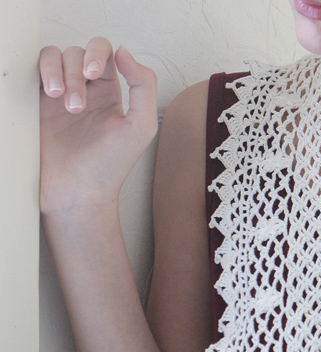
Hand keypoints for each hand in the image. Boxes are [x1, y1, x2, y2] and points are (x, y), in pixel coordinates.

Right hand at [39, 38, 157, 216]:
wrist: (77, 190)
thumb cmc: (110, 165)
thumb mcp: (142, 126)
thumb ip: (143, 86)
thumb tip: (124, 51)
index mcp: (111, 94)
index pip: (106, 54)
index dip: (98, 53)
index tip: (93, 74)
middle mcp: (86, 91)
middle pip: (79, 53)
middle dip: (76, 71)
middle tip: (77, 104)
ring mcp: (59, 94)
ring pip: (56, 56)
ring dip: (60, 73)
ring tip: (62, 102)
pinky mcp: (38, 102)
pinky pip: (35, 68)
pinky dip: (43, 72)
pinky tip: (49, 94)